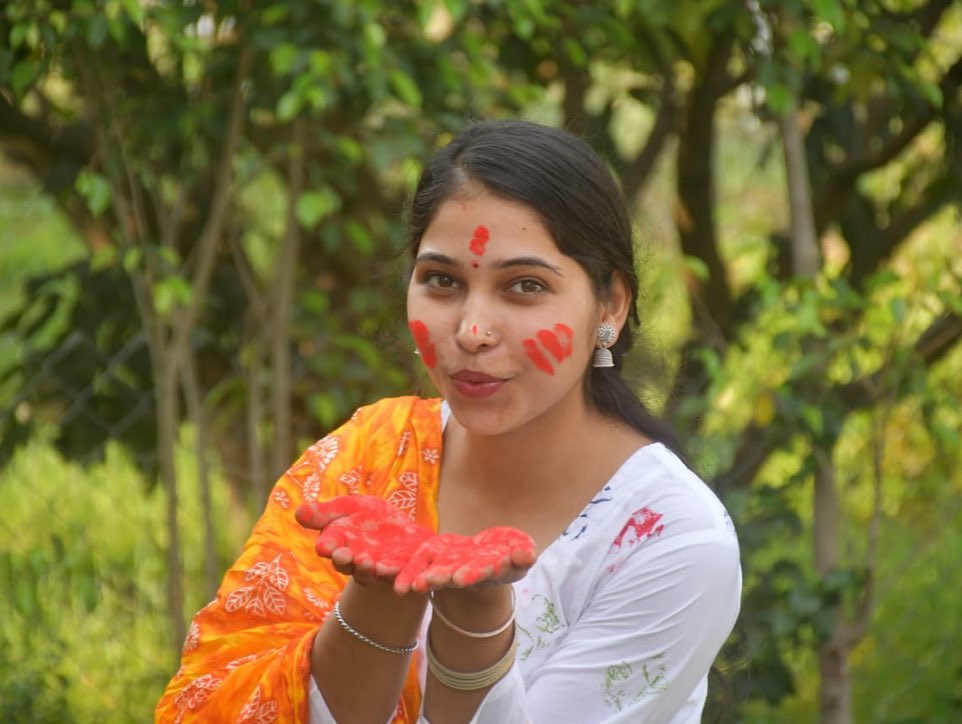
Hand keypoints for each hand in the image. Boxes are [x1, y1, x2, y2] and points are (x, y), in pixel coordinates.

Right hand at [295, 496, 433, 580]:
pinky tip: (402, 577)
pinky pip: (401, 579)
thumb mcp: (348, 507)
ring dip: (371, 571)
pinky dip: (402, 580)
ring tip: (374, 564)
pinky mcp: (402, 573)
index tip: (326, 546)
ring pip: (372, 574)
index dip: (328, 547)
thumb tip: (298, 511)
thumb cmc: (367, 516)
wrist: (401, 529)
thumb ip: (326, 512)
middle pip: (349, 565)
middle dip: (348, 561)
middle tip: (348, 555)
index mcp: (339, 545)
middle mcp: (356, 562)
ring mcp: (379, 570)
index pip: (330, 547)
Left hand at [394, 526, 536, 594]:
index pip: (484, 569)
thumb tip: (526, 555)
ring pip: (438, 572)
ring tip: (416, 585)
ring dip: (426, 579)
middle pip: (457, 573)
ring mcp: (450, 566)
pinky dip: (409, 574)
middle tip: (431, 580)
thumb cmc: (508, 550)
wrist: (489, 551)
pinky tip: (399, 587)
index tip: (462, 577)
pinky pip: (419, 564)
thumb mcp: (521, 548)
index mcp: (492, 567)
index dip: (474, 573)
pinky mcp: (434, 556)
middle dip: (445, 576)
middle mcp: (469, 570)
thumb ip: (524, 552)